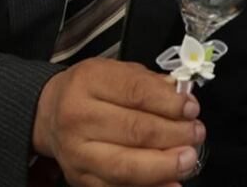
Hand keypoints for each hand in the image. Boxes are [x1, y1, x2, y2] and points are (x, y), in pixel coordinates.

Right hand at [32, 59, 203, 186]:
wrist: (51, 114)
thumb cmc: (91, 91)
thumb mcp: (117, 71)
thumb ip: (150, 83)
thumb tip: (183, 99)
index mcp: (88, 82)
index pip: (136, 93)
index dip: (170, 103)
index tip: (192, 109)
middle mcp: (77, 118)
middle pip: (134, 130)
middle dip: (174, 135)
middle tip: (196, 134)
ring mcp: (77, 153)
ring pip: (126, 165)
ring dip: (164, 165)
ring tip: (188, 159)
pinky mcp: (80, 179)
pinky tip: (171, 184)